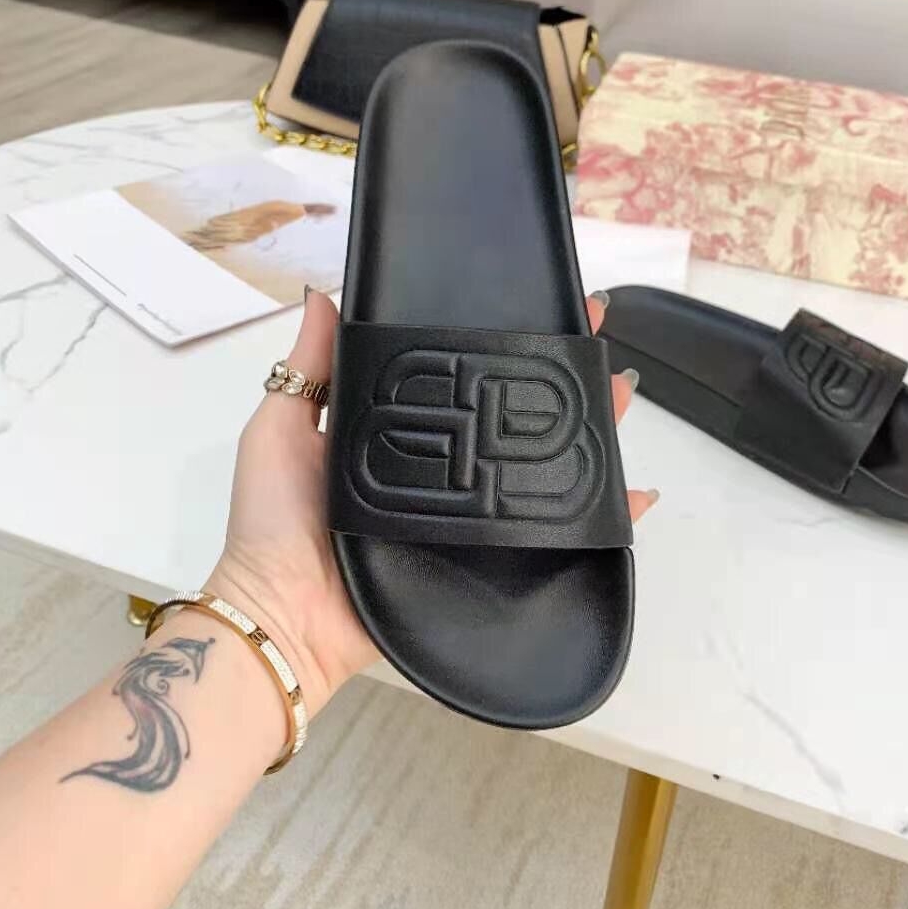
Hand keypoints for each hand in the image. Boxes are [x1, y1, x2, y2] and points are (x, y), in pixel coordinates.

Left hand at [208, 290, 657, 717]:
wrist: (283, 618)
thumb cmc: (273, 521)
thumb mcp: (281, 428)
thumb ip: (308, 368)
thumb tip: (324, 291)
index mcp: (399, 432)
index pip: (460, 375)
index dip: (497, 340)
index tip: (535, 301)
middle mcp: (442, 470)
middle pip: (512, 418)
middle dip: (558, 380)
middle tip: (598, 343)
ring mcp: (467, 517)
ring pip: (538, 468)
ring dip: (588, 433)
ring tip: (622, 394)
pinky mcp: (484, 561)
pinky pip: (550, 539)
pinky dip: (597, 523)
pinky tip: (635, 497)